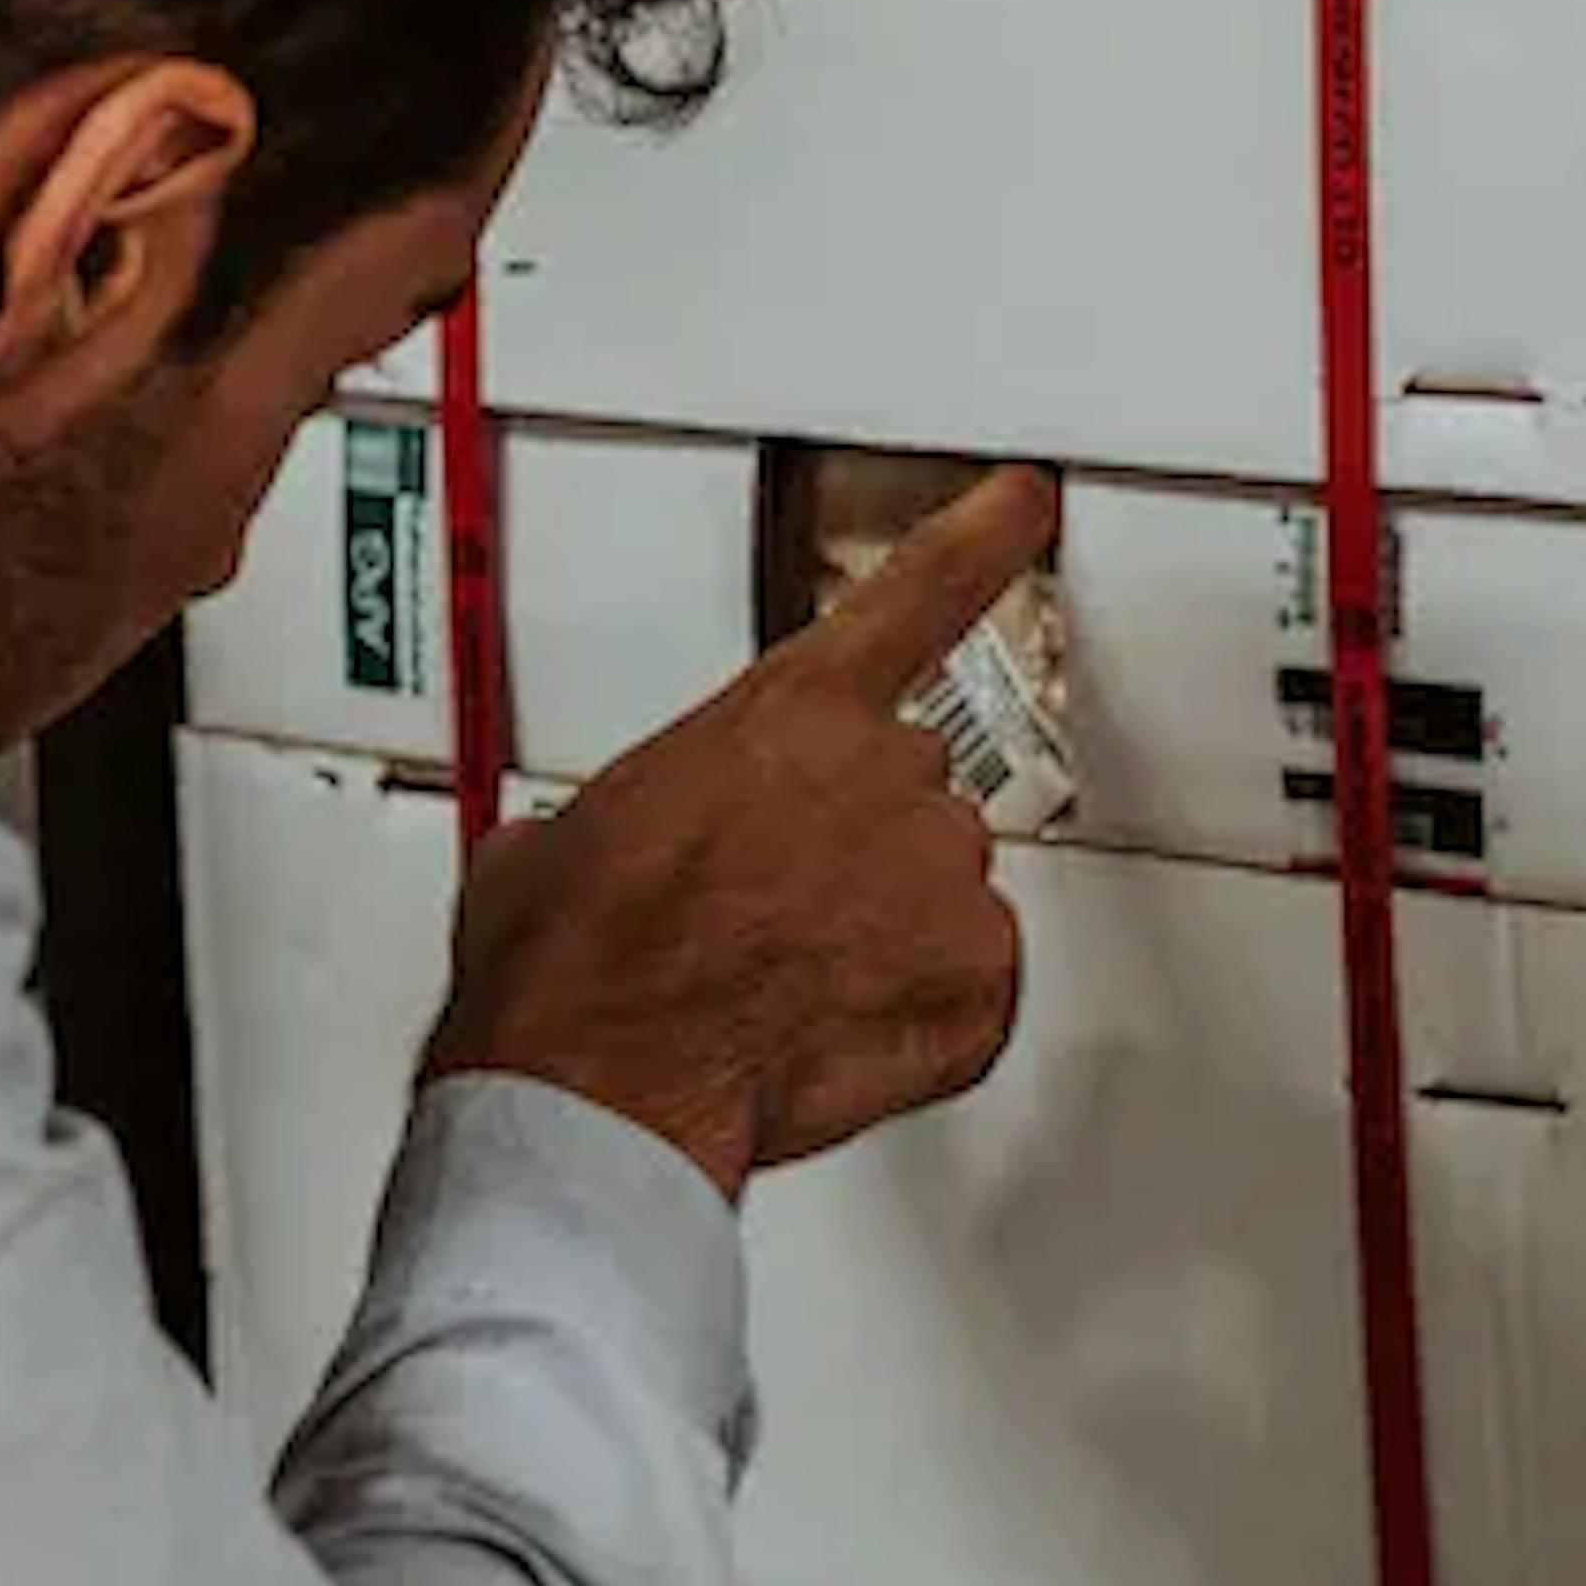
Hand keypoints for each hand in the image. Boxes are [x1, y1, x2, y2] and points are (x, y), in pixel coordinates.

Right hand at [426, 464, 1055, 1200]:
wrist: (601, 1080)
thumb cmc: (575, 962)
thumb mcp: (561, 834)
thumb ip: (631, 805)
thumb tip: (596, 845)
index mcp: (785, 716)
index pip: (911, 597)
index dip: (981, 542)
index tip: (1023, 505)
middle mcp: (884, 777)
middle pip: (908, 787)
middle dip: (850, 845)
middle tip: (762, 912)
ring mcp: (941, 878)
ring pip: (939, 892)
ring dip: (882, 933)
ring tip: (778, 989)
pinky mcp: (976, 982)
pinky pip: (972, 991)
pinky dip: (920, 1019)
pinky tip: (832, 1036)